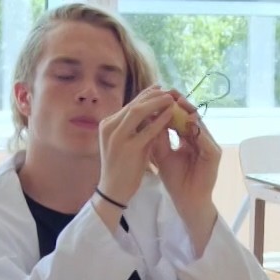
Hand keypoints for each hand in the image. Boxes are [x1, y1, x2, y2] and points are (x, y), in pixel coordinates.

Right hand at [98, 86, 178, 207]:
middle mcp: (110, 127)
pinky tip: (171, 115)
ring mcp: (118, 137)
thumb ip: (135, 127)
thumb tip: (152, 111)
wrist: (113, 190)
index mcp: (107, 125)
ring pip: (139, 111)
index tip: (159, 89)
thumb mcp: (125, 143)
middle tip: (168, 91)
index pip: (129, 104)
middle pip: (134, 104)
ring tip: (171, 98)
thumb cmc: (121, 167)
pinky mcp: (128, 148)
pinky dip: (160, 120)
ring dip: (156, 103)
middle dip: (152, 96)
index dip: (146, 95)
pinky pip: (147, 130)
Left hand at [151, 92, 221, 249]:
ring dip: (188, 113)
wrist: (186, 201)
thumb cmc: (175, 180)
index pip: (180, 118)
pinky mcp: (214, 154)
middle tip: (168, 92)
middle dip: (180, 105)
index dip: (170, 107)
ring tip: (177, 102)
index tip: (157, 97)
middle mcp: (201, 139)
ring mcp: (209, 145)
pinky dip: (196, 130)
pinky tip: (187, 122)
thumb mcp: (162, 154)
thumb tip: (149, 115)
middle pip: (191, 116)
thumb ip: (158, 136)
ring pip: (199, 124)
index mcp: (189, 138)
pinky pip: (205, 138)